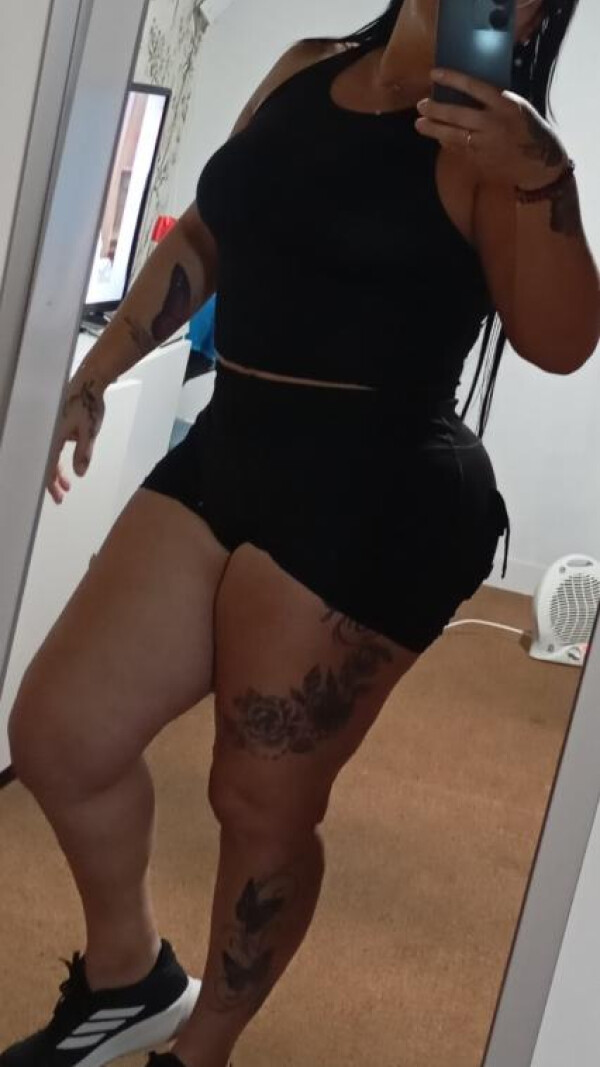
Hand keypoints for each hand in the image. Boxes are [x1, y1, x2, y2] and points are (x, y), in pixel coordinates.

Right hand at [47, 366, 105, 504]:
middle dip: (54, 480)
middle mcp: (49, 433)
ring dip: (59, 469)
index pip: (49, 466)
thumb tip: (79, 473)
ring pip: (52, 453)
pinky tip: (71, 458)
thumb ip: (83, 453)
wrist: (89, 381)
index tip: (59, 497)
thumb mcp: (89, 432)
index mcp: (54, 436)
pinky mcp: (59, 422)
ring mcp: (53, 427)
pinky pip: (55, 444)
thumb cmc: (88, 405)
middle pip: (48, 462)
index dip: (52, 484)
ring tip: (68, 483)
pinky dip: (61, 456)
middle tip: (63, 494)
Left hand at [415, 68, 568, 190]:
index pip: (474, 87)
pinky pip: (458, 149)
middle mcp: (493, 123)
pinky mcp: (480, 160)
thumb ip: (494, 101)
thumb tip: (467, 92)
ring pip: (453, 135)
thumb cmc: (527, 128)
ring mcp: (485, 144)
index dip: (453, 79)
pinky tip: (438, 136)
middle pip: (457, 114)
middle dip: (436, 109)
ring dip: (433, 129)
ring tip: (419, 124)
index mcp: (504, 104)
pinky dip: (447, 142)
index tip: (434, 73)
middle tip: (421, 105)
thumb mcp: (516, 107)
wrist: (539, 161)